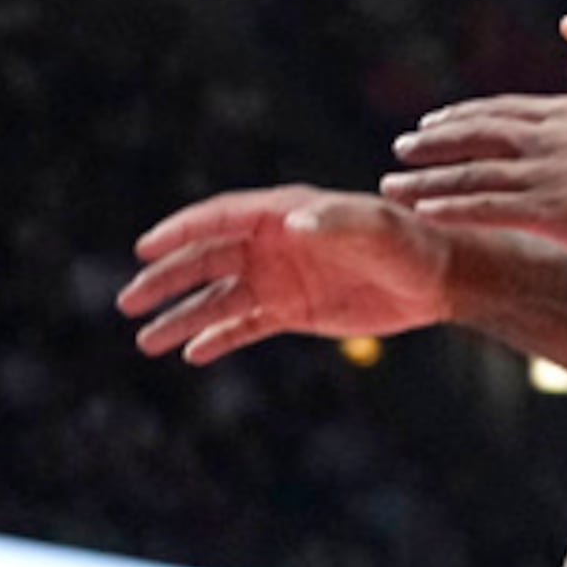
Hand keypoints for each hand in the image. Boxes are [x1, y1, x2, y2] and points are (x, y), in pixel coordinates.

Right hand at [121, 186, 451, 366]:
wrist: (438, 278)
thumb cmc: (411, 244)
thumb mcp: (378, 229)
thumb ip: (336, 223)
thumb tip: (292, 224)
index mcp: (284, 213)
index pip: (219, 220)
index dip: (180, 234)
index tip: (144, 250)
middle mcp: (272, 242)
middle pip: (205, 260)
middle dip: (166, 281)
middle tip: (128, 303)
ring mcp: (279, 277)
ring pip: (217, 298)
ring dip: (181, 317)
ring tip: (146, 341)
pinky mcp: (292, 310)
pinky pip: (244, 325)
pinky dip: (218, 337)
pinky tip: (192, 353)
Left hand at [381, 72, 566, 261]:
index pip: (504, 110)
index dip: (465, 116)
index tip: (434, 122)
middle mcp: (549, 137)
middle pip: (477, 134)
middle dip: (434, 142)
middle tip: (401, 148)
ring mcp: (545, 172)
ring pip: (471, 172)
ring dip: (427, 178)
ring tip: (393, 185)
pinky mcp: (548, 209)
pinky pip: (486, 206)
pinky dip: (451, 207)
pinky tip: (421, 211)